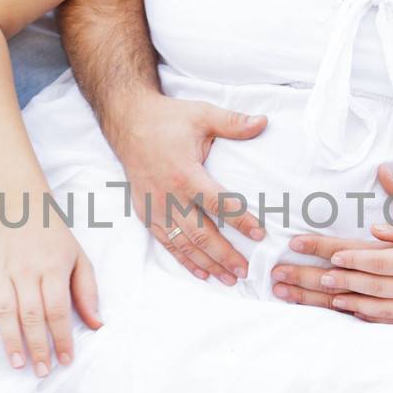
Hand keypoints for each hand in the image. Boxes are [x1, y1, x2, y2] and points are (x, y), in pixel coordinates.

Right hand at [0, 219, 101, 373]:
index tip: (66, 360)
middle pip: (30, 314)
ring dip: (10, 340)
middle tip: (42, 371)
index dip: (61, 337)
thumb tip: (97, 325)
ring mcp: (2, 273)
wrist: (19, 209)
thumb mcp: (79, 259)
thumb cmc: (54, 239)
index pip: (57, 308)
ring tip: (17, 364)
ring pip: (4, 311)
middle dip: (37, 346)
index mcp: (53, 268)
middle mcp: (26, 271)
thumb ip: (87, 292)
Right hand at [111, 91, 267, 283]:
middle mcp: (169, 196)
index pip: (219, 204)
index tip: (260, 234)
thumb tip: (263, 122)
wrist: (128, 122)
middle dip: (225, 255)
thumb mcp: (202, 114)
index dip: (241, 220)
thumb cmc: (167, 119)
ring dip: (208, 263)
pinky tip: (202, 272)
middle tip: (246, 270)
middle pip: (202, 233)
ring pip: (184, 244)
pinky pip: (167, 243)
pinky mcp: (146, 213)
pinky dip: (184, 260)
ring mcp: (156, 208)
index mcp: (185, 174)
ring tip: (229, 278)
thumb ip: (233, 122)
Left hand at [271, 166, 392, 325]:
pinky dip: (369, 317)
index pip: (381, 261)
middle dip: (334, 282)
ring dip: (346, 302)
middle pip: (373, 287)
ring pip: (380, 309)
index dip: (352, 259)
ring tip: (318, 295)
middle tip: (306, 278)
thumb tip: (383, 182)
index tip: (326, 255)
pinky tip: (347, 310)